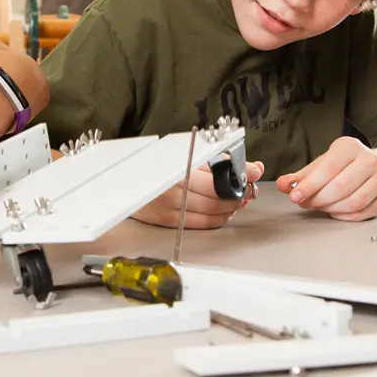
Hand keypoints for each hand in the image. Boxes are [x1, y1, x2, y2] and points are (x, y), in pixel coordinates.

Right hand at [131, 161, 262, 229]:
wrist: (121, 177)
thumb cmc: (154, 162)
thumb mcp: (185, 152)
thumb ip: (219, 159)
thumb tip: (253, 167)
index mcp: (177, 168)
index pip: (218, 178)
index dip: (241, 176)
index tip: (255, 171)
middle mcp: (172, 190)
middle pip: (217, 199)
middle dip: (238, 195)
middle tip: (247, 189)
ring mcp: (169, 207)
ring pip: (211, 214)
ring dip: (229, 208)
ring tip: (237, 200)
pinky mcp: (166, 220)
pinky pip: (200, 224)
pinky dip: (216, 219)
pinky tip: (222, 212)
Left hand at [277, 136, 376, 221]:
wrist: (371, 168)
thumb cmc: (341, 166)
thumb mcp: (319, 166)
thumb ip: (299, 177)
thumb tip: (282, 184)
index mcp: (351, 147)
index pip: (328, 168)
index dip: (310, 185)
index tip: (295, 196)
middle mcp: (371, 160)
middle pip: (341, 187)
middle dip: (318, 199)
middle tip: (305, 203)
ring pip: (353, 202)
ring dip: (330, 208)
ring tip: (318, 206)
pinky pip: (361, 213)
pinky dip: (343, 216)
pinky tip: (333, 210)